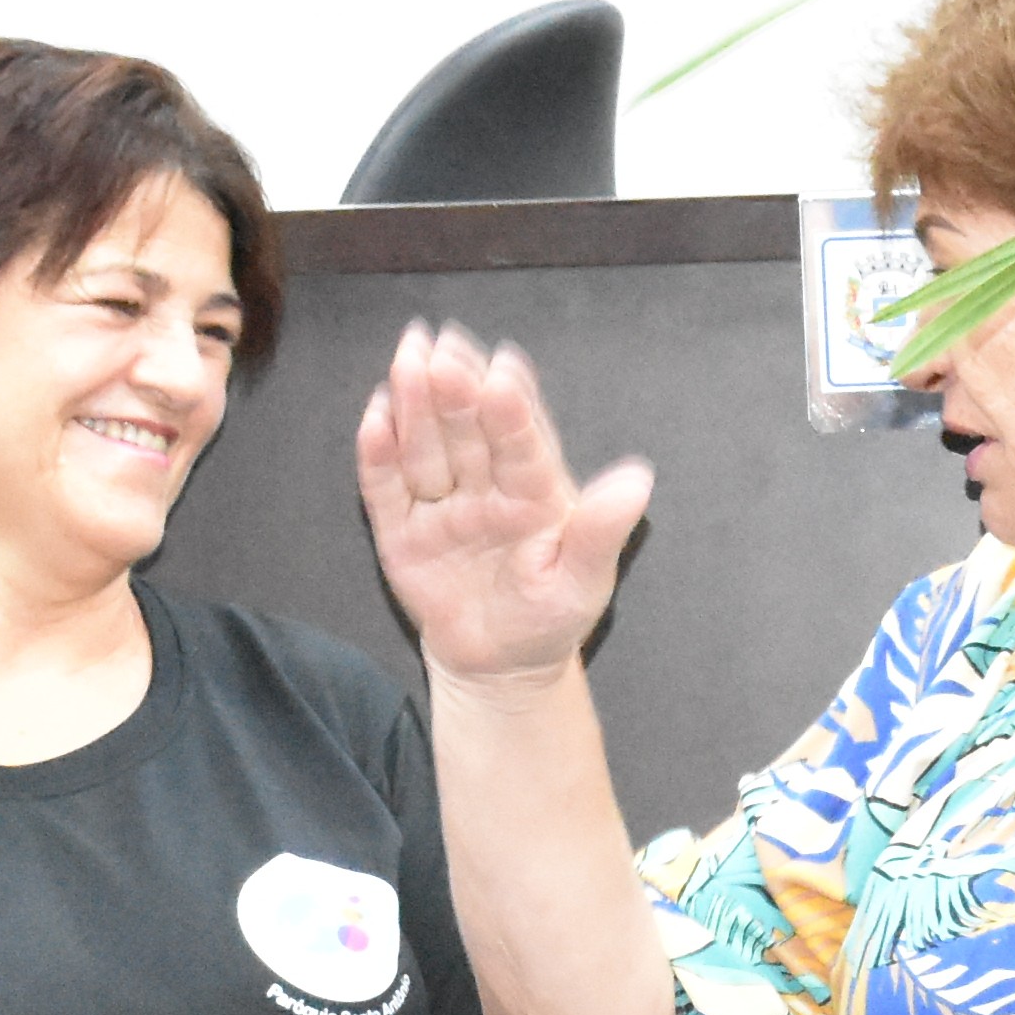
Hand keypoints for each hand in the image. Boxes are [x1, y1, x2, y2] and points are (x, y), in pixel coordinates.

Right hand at [358, 322, 652, 694]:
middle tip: (443, 346)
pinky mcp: (401, 531)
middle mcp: (486, 486)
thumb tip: (639, 479)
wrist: (501, 668)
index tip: (504, 370)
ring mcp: (441, 506)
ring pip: (425, 447)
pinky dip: (377, 454)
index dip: (513, 406)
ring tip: (408, 358)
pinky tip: (375, 416)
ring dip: (414, 403)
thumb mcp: (584, 581)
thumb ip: (602, 531)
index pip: (522, 441)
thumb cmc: (550, 617)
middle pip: (467, 430)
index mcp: (535, 491)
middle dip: (455, 388)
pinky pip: (386, 489)